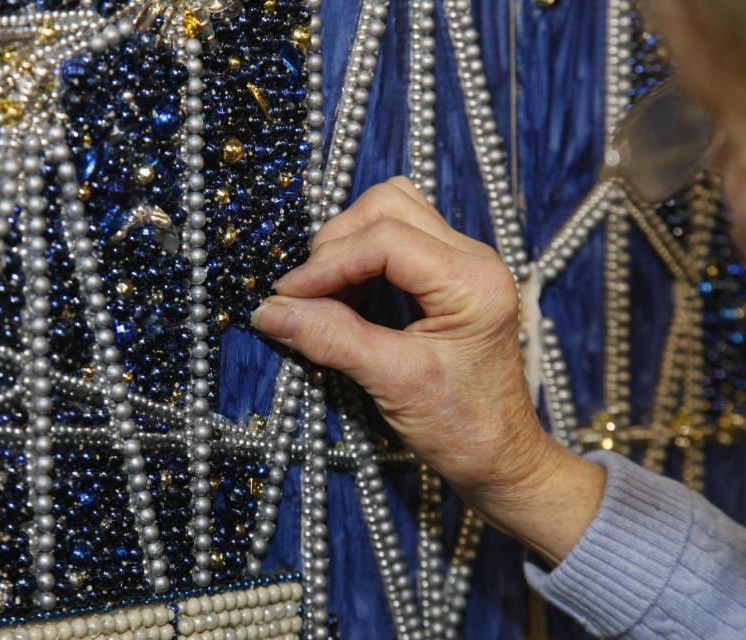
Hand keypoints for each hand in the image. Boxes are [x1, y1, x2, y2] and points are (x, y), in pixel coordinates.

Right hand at [252, 177, 603, 563]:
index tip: (286, 296)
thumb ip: (332, 339)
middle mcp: (473, 259)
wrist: (501, 458)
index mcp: (472, 281)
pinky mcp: (448, 278)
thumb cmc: (463, 427)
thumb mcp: (393, 383)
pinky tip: (343, 299)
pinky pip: (395, 241)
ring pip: (391, 215)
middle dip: (336, 244)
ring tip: (324, 296)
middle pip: (388, 207)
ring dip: (347, 246)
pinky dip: (360, 260)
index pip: (384, 238)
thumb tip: (269, 311)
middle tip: (304, 294)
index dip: (327, 263)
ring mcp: (462, 264)